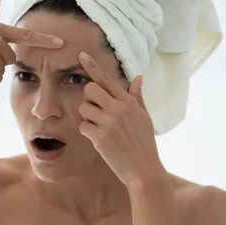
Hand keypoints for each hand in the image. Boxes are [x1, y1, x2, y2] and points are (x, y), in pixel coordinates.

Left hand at [77, 52, 165, 186]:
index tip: (81, 55)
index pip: (107, 79)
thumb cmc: (144, 143)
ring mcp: (108, 122)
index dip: (92, 66)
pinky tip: (98, 140)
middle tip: (96, 111)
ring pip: (83, 108)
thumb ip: (136, 97)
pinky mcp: (99, 137)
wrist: (143, 169)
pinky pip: (83, 126)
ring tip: (100, 128)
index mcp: (129, 102)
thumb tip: (138, 77)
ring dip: (87, 117)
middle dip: (88, 98)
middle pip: (90, 89)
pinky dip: (87, 132)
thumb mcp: (144, 118)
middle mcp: (118, 108)